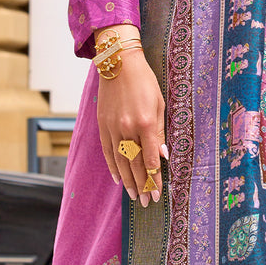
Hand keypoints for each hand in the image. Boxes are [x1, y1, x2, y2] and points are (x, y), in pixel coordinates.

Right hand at [96, 40, 166, 207]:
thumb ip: (159, 132)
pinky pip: (107, 152)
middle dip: (142, 185)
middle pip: (135, 165)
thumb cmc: (144, 82)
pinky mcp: (103, 125)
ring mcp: (113, 128)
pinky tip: (118, 179)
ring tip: (133, 196)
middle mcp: (128, 129)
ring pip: (120, 162)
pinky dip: (113, 167)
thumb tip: (162, 156)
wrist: (118, 62)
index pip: (151, 159)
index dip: (154, 179)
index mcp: (145, 124)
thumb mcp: (159, 105)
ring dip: (127, 181)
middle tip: (145, 202)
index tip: (157, 193)